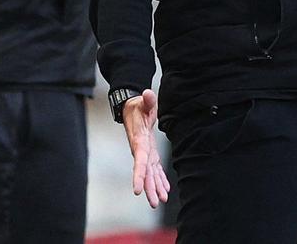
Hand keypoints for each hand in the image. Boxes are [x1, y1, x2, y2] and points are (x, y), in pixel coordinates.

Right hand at [122, 89, 169, 207]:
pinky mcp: (150, 152)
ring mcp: (145, 152)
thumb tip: (147, 93)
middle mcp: (141, 150)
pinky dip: (159, 179)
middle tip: (154, 203)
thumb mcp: (143, 101)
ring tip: (160, 200)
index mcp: (139, 141)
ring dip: (155, 187)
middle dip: (149, 188)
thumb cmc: (138, 106)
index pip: (139, 161)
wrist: (132, 108)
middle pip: (145, 172)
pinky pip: (155, 168)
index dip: (139, 176)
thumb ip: (147, 100)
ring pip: (150, 173)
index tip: (137, 191)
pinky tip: (164, 189)